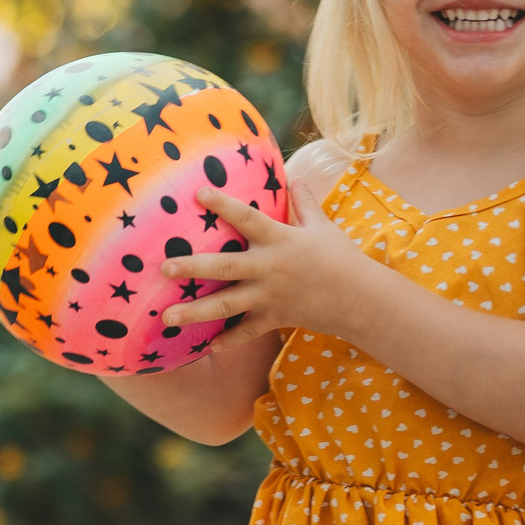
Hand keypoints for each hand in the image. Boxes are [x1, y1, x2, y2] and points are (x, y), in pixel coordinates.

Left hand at [167, 188, 381, 351]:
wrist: (360, 298)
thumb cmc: (340, 257)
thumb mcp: (323, 227)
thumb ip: (304, 204)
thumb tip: (296, 177)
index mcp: (280, 240)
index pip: (248, 218)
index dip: (224, 205)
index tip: (199, 193)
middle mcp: (269, 268)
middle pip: (226, 268)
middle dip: (194, 268)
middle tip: (164, 268)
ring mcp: (269, 296)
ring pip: (227, 305)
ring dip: (195, 312)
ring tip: (166, 317)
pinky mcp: (274, 318)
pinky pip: (247, 332)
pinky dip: (228, 341)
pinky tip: (207, 347)